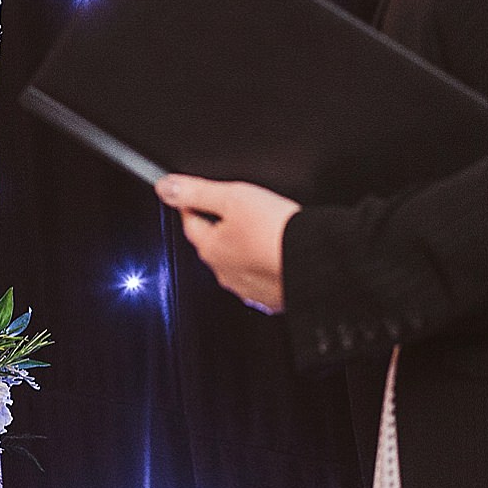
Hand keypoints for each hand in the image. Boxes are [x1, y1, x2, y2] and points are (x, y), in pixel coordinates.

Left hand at [155, 175, 299, 313]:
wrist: (322, 263)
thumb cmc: (280, 232)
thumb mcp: (234, 197)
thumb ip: (197, 191)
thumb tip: (165, 188)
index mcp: (211, 250)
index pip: (191, 223)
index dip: (194, 205)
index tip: (197, 195)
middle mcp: (226, 275)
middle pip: (215, 245)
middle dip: (222, 228)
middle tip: (240, 211)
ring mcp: (251, 290)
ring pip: (240, 263)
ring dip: (246, 249)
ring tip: (265, 232)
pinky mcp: (275, 299)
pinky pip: (264, 279)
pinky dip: (268, 266)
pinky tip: (280, 254)